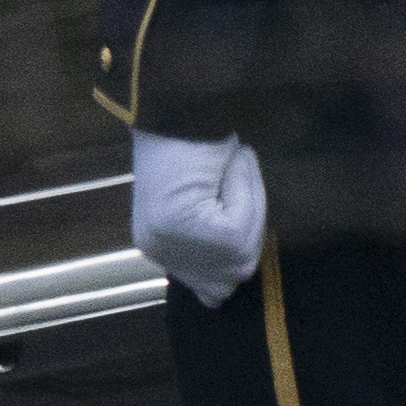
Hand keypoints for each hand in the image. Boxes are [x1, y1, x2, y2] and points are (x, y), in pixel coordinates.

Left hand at [129, 130, 266, 309]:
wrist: (176, 110)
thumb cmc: (188, 145)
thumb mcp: (203, 202)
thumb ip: (211, 242)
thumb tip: (219, 295)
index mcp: (156, 245)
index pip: (209, 289)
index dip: (233, 263)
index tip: (240, 228)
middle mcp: (159, 251)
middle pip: (234, 274)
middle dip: (247, 232)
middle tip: (236, 186)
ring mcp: (173, 244)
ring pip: (244, 251)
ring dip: (249, 208)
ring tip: (232, 172)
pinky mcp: (194, 231)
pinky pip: (245, 227)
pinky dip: (249, 194)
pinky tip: (232, 167)